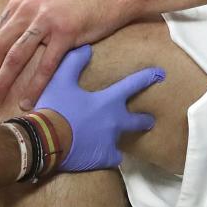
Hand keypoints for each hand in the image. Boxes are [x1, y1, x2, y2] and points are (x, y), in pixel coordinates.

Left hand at [0, 0, 128, 110]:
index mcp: (20, 4)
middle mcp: (28, 10)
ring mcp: (46, 21)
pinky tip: (29, 100)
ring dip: (3, 83)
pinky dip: (34, 86)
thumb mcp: (45, 2)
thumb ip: (27, 19)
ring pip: (15, 57)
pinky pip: (45, 65)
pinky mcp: (65, 33)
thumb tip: (15, 44)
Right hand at [33, 45, 163, 171]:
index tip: (160, 75)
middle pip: (137, 120)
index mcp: (107, 102)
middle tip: (149, 121)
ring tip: (117, 144)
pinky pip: (111, 159)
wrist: (45, 141)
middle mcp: (113, 122)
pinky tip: (102, 157)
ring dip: (119, 141)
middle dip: (144, 120)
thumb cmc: (55, 109)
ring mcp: (109, 142)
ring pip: (122, 142)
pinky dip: (107, 157)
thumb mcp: (60, 80)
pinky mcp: (102, 158)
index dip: (147, 78)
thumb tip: (86, 48)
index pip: (132, 85)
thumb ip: (74, 62)